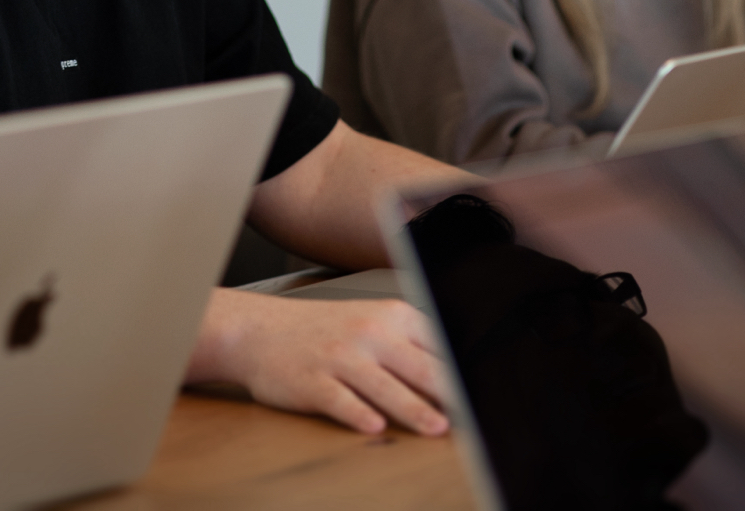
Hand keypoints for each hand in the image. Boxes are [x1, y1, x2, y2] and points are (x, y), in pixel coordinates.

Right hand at [189, 287, 448, 436]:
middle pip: (419, 367)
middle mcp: (367, 333)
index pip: (437, 346)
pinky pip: (340, 400)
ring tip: (437, 427)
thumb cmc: (323, 331)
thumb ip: (410, 347)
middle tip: (474, 418)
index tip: (485, 398)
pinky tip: (374, 427)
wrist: (260, 330)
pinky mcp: (312, 381)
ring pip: (384, 387)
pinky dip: (358, 414)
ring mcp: (339, 357)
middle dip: (449, 394)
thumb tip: (456, 384)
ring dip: (413, 409)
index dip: (463, 375)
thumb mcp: (370, 324)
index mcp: (390, 317)